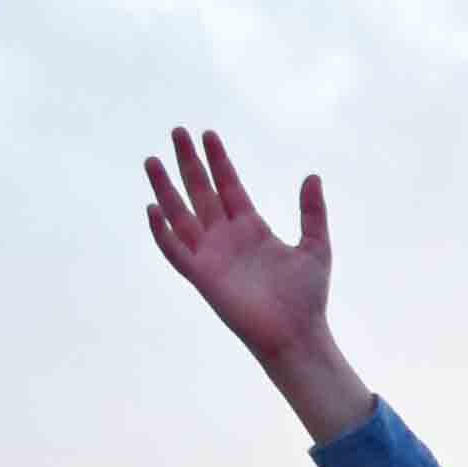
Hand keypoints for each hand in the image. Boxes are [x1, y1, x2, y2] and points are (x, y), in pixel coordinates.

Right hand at [141, 126, 329, 361]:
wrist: (297, 334)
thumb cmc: (307, 297)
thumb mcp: (315, 247)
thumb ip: (312, 212)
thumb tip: (312, 176)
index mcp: (251, 227)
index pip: (229, 186)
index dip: (218, 161)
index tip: (208, 135)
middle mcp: (226, 237)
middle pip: (201, 191)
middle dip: (189, 162)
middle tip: (177, 131)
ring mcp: (211, 255)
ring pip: (180, 214)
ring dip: (165, 189)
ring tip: (152, 161)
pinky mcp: (202, 276)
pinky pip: (175, 251)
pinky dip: (162, 232)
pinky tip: (153, 208)